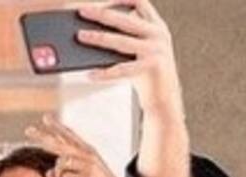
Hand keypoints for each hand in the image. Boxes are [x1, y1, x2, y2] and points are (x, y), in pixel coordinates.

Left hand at [25, 115, 124, 176]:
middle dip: (42, 137)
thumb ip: (64, 175)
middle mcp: (88, 154)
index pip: (70, 136)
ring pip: (60, 163)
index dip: (57, 127)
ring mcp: (89, 164)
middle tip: (27, 130)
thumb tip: (47, 173)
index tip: (44, 118)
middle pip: (60, 143)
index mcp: (88, 153)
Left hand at [76, 0, 182, 115]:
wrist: (164, 99)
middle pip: (125, 20)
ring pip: (121, 41)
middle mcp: (159, 35)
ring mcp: (157, 50)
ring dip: (98, 37)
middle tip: (81, 11)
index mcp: (157, 27)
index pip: (140, 3)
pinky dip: (104, 73)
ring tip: (80, 36)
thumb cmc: (146, 74)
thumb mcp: (141, 50)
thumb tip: (93, 31)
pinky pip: (122, 69)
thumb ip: (128, 37)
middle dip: (101, 14)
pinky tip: (89, 74)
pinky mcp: (152, 67)